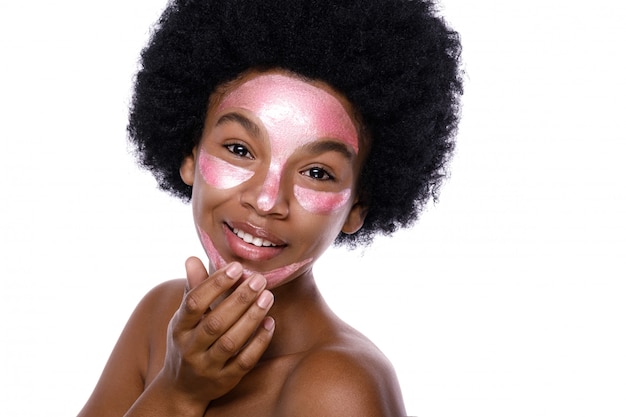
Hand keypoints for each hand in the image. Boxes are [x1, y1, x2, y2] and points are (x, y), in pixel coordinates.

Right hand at [157, 257, 274, 408]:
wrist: (181, 389)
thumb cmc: (187, 342)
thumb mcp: (184, 318)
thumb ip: (193, 288)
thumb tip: (192, 258)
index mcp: (179, 327)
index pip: (194, 302)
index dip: (215, 283)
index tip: (236, 267)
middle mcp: (190, 348)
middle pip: (215, 322)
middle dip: (239, 299)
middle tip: (259, 280)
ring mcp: (207, 366)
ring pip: (231, 342)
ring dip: (251, 318)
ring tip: (268, 297)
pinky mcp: (225, 380)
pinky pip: (244, 361)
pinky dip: (259, 342)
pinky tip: (270, 323)